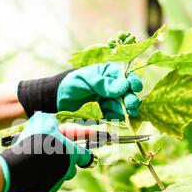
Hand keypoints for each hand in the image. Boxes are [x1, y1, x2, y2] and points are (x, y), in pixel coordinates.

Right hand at [0, 112, 92, 191]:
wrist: (22, 163)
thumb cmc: (37, 140)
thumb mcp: (44, 121)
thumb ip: (52, 123)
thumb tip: (52, 125)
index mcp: (73, 153)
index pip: (86, 156)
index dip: (84, 155)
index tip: (83, 156)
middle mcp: (67, 170)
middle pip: (71, 170)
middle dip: (63, 165)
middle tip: (50, 156)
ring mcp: (55, 183)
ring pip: (56, 181)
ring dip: (49, 175)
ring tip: (35, 165)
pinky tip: (30, 186)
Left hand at [17, 63, 142, 119]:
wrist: (57, 99)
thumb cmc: (71, 84)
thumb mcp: (87, 79)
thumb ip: (104, 83)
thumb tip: (123, 87)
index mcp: (108, 73)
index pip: (124, 76)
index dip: (131, 81)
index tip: (134, 87)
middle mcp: (111, 86)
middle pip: (127, 92)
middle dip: (131, 97)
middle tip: (131, 104)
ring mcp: (108, 100)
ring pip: (122, 104)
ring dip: (127, 109)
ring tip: (130, 113)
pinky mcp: (104, 112)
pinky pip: (114, 114)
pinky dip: (118, 116)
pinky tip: (121, 117)